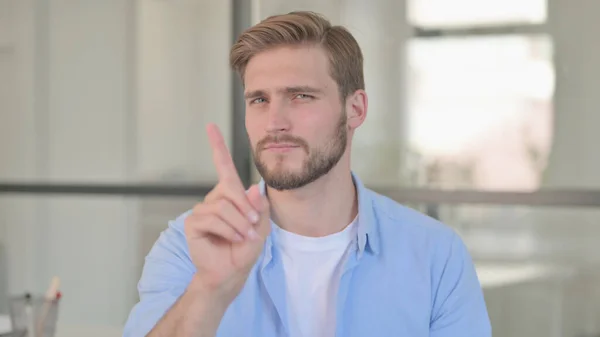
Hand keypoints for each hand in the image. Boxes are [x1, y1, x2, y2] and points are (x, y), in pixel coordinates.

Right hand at [184, 123, 269, 302]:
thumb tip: (252, 187)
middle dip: (246, 209)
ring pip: (224, 206)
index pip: (223, 166)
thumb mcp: (261, 227)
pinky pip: (213, 218)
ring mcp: (201, 210)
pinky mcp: (193, 223)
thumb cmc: (244, 248)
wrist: (231, 272)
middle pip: (231, 189)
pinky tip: (232, 239)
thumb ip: (259, 207)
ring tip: (244, 236)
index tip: (210, 127)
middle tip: (253, 226)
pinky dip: (228, 230)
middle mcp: (214, 199)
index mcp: (230, 195)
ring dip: (239, 223)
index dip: (217, 146)